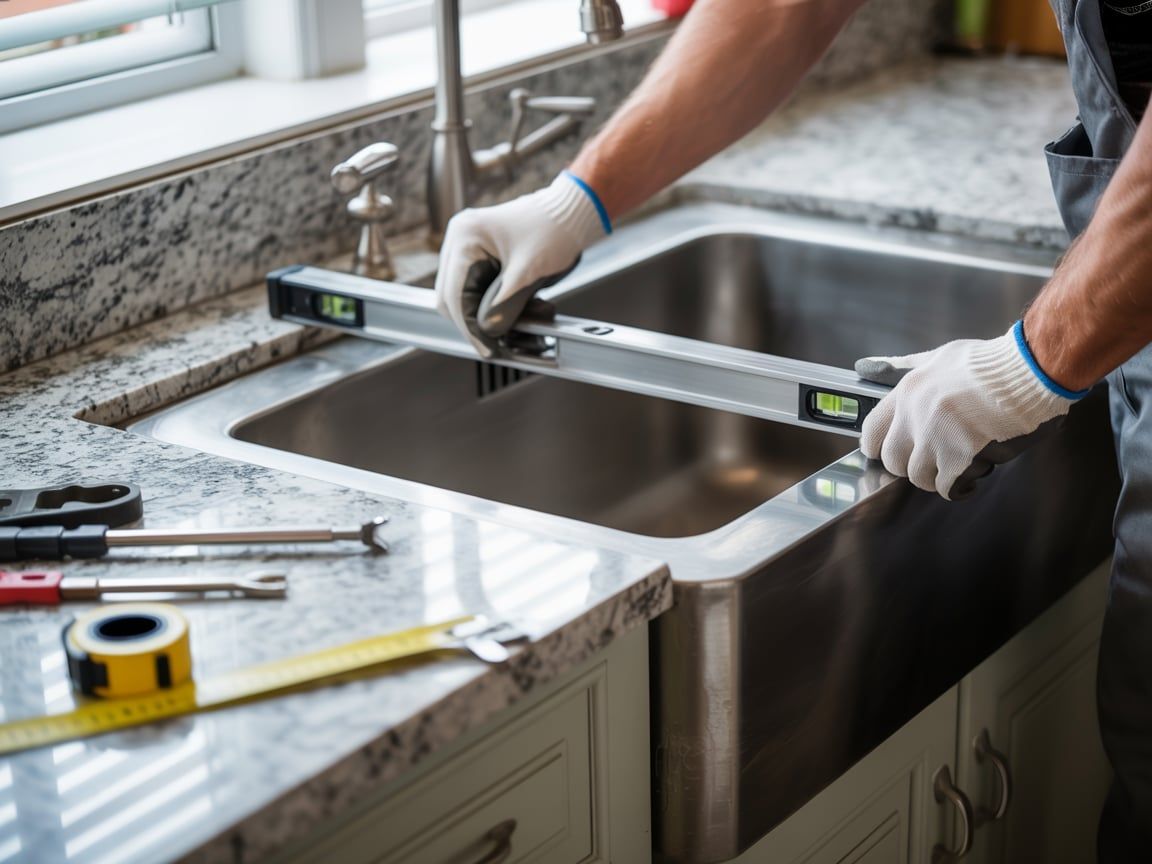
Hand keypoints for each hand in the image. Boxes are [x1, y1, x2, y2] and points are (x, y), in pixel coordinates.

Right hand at [434, 172, 608, 356]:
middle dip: (478, 324)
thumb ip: (504, 305)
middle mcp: (460, 241)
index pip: (454, 295)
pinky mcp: (483, 259)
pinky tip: (527, 308)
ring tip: (527, 321)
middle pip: (453, 299)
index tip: (488, 349)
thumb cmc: (555, 229)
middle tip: (501, 344)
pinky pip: (481, 292)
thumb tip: (487, 334)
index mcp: (465, 237)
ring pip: (467, 299)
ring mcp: (470, 249)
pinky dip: (501, 307)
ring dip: (492, 317)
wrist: (574, 212)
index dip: (470, 328)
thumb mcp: (528, 273)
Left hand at [855, 322, 1088, 499]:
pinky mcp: (961, 458)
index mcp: (907, 392)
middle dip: (909, 465)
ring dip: (935, 477)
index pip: (871, 431)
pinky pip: (947, 487)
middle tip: (929, 460)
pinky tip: (969, 479)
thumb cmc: (988, 364)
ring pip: (919, 478)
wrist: (1027, 373)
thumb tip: (869, 367)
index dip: (876, 447)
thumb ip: (903, 366)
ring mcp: (937, 439)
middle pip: (893, 460)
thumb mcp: (938, 356)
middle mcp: (915, 417)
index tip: (884, 452)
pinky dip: (957, 487)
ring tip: (953, 467)